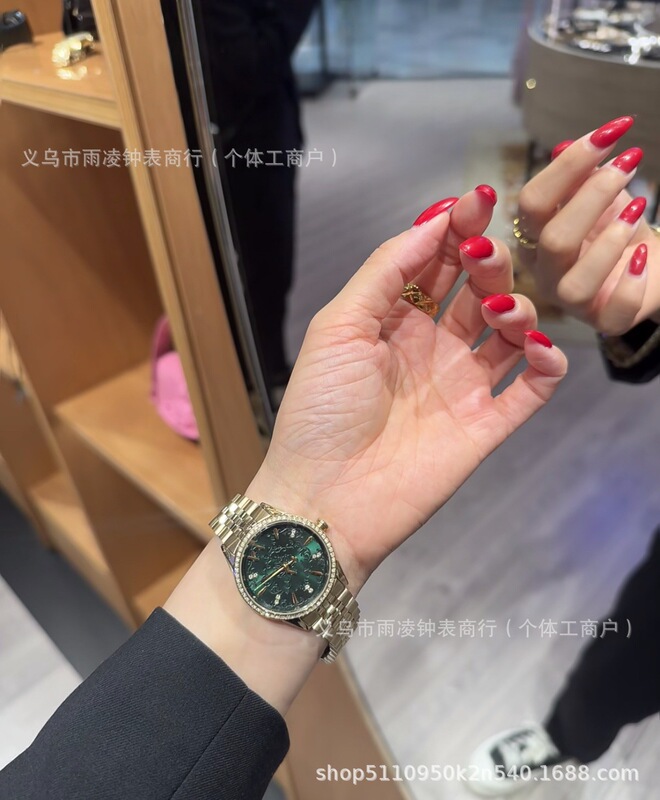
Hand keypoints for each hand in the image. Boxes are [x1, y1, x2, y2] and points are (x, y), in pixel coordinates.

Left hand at [249, 188, 567, 593]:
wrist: (324, 497)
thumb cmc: (319, 410)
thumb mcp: (338, 326)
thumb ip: (386, 270)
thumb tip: (434, 220)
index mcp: (393, 320)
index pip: (436, 263)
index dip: (456, 230)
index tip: (477, 201)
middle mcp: (431, 347)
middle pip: (477, 290)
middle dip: (488, 263)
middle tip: (486, 255)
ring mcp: (460, 387)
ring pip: (510, 333)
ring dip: (518, 310)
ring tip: (500, 310)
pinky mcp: (484, 426)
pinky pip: (530, 389)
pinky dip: (545, 364)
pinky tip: (537, 349)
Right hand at [517, 116, 659, 334]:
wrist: (648, 263)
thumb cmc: (615, 228)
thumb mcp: (600, 196)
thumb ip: (581, 175)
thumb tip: (565, 147)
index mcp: (533, 236)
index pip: (532, 202)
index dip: (568, 166)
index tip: (610, 133)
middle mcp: (544, 271)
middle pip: (553, 240)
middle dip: (593, 195)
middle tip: (628, 164)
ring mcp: (571, 301)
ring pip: (576, 282)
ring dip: (610, 242)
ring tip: (638, 210)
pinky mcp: (605, 320)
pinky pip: (612, 312)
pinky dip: (631, 283)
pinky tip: (643, 256)